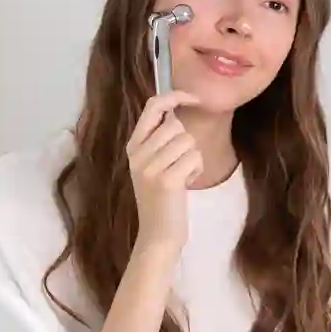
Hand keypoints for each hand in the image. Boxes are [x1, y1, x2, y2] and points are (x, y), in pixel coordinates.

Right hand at [127, 91, 202, 254]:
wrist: (158, 235)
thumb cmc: (162, 198)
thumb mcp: (153, 165)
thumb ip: (159, 140)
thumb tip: (175, 110)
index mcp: (133, 146)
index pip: (152, 107)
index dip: (175, 96)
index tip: (193, 98)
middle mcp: (138, 154)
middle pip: (176, 126)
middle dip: (187, 143)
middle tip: (179, 164)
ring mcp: (150, 167)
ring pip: (188, 141)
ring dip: (194, 158)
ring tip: (182, 175)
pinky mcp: (166, 180)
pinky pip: (194, 158)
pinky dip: (197, 170)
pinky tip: (186, 184)